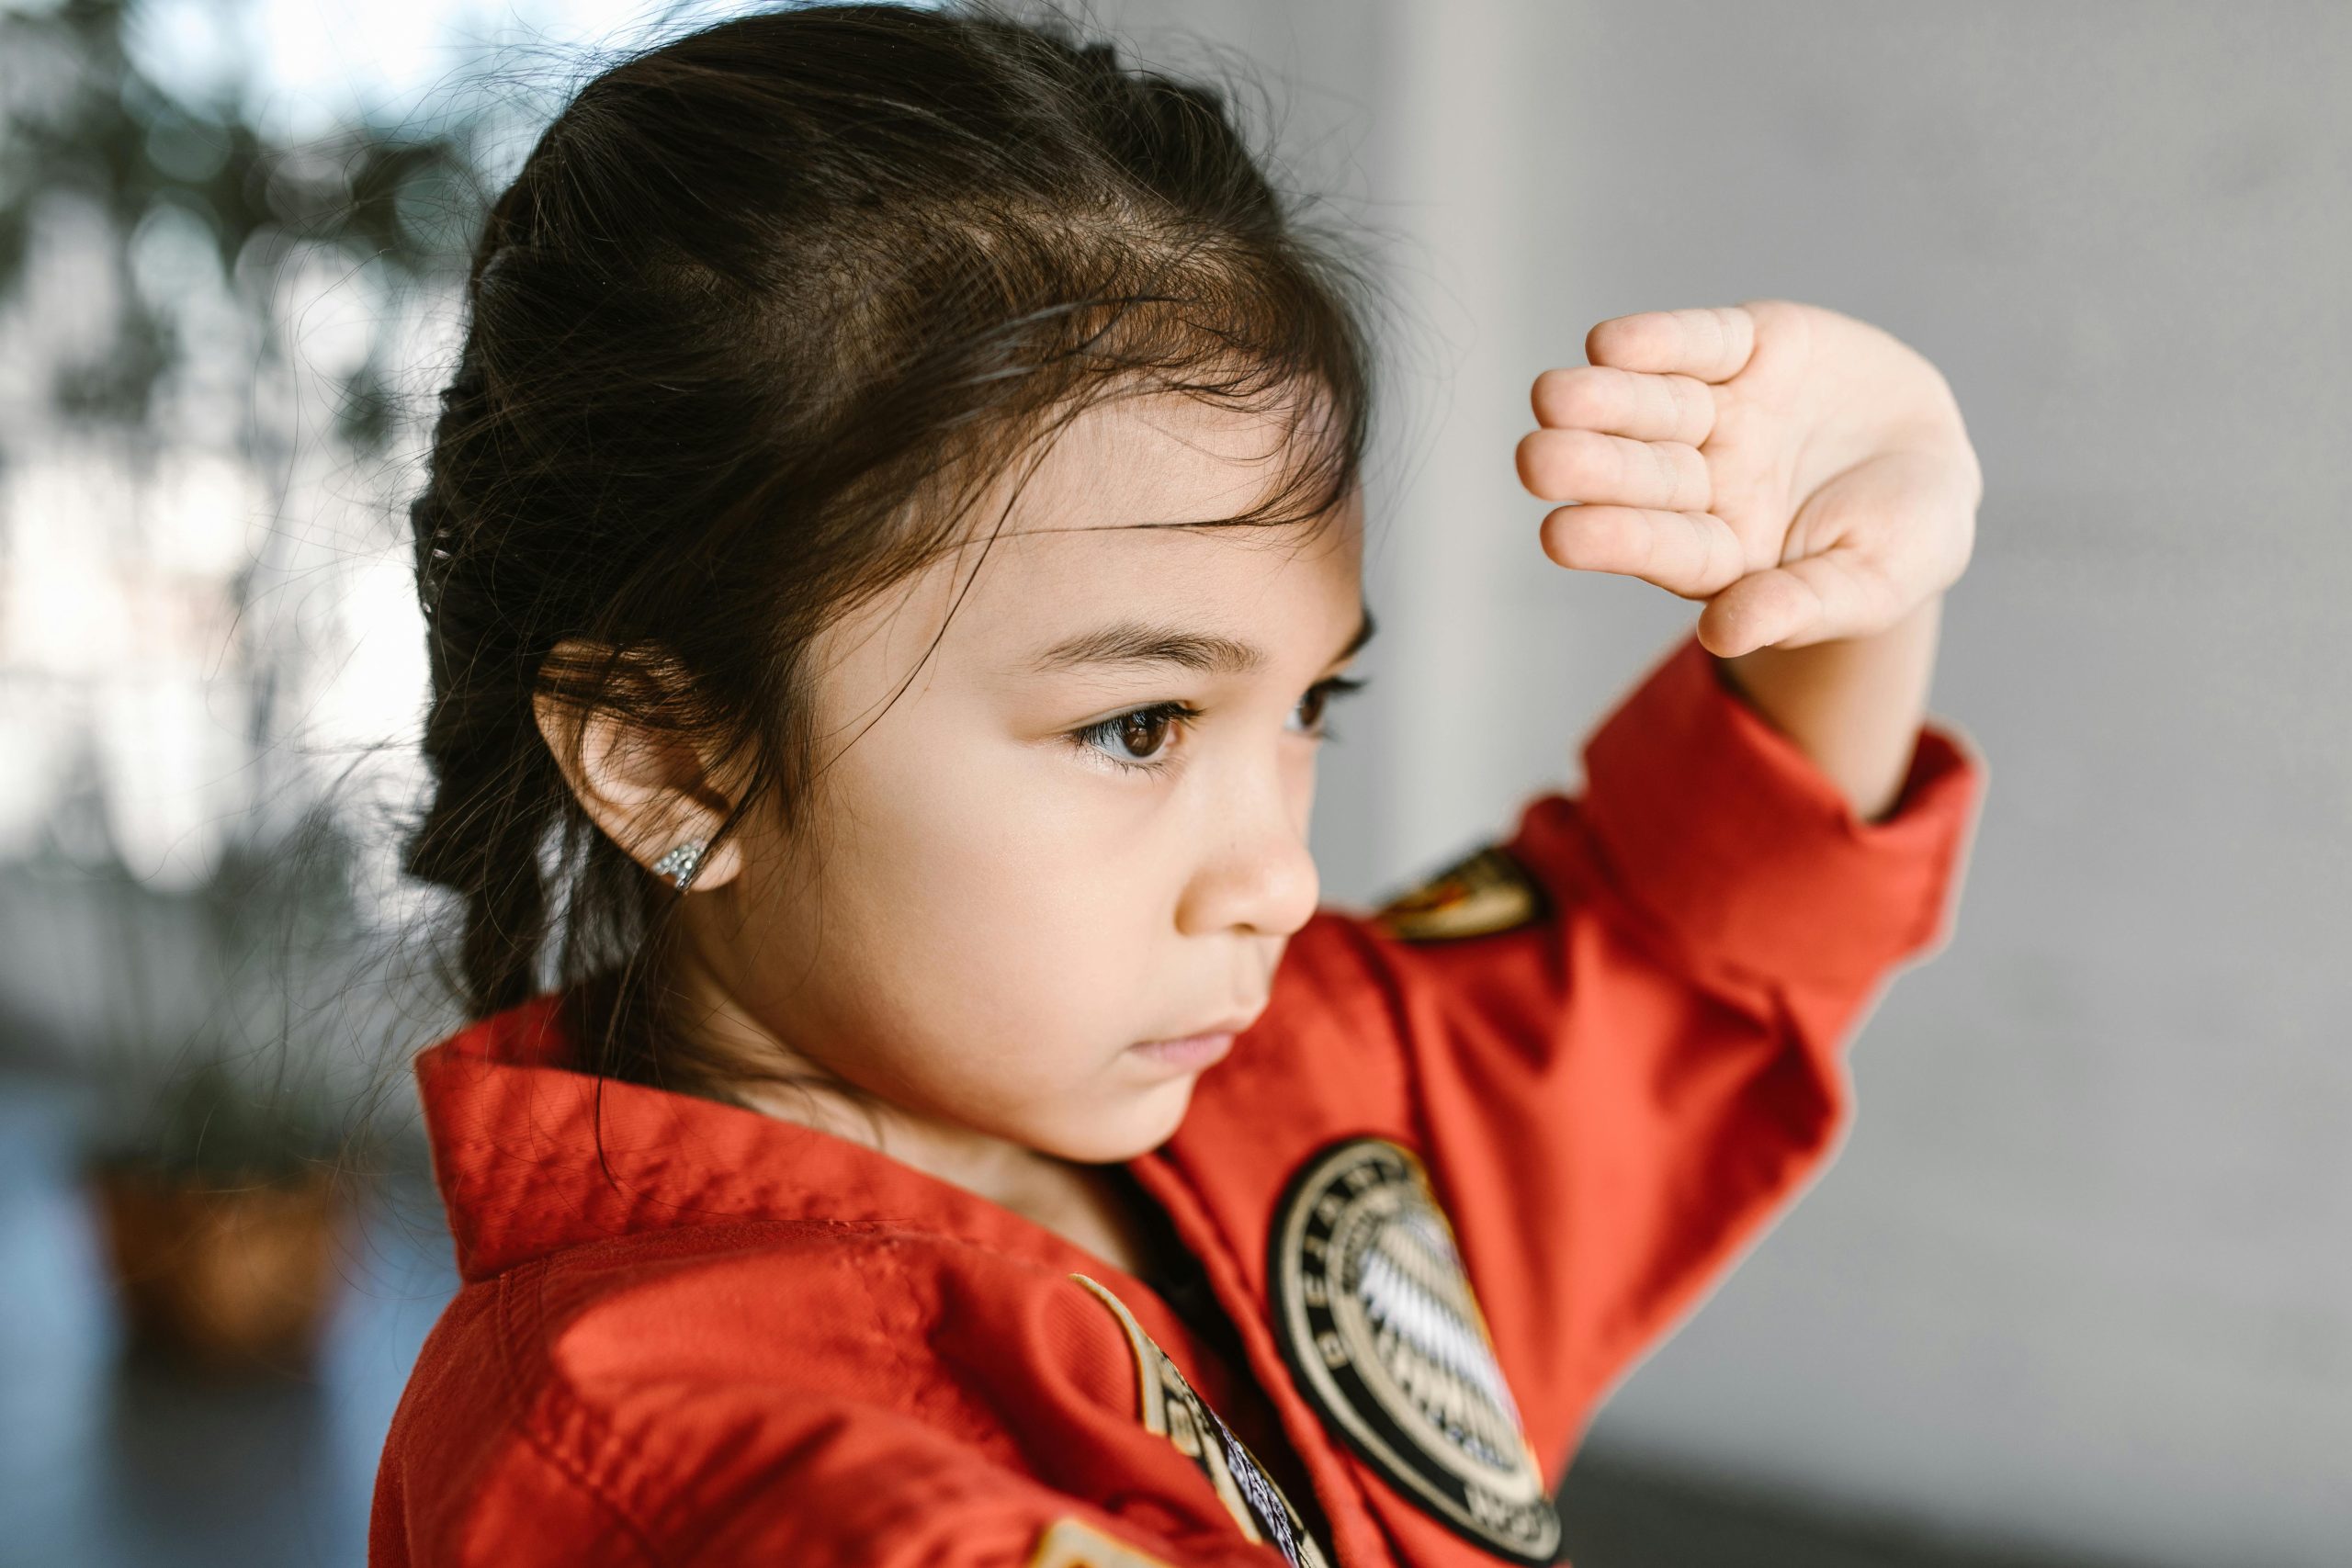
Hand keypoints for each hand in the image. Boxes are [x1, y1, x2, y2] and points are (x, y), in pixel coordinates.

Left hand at [1515, 301, 1978, 657]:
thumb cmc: (1898, 544)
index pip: (1663, 547)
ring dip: (1604, 399)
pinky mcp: (1748, 347)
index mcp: (1723, 553)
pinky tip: (1608, 343)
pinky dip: (1658, 339)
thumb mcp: (1869, 585)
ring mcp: (1723, 412)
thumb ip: (1798, 606)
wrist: (1938, 459)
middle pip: (1643, 474)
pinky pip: (1698, 342)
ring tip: (1554, 397)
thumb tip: (1721, 635)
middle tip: (1536, 461)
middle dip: (1592, 466)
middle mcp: (1706, 481)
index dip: (1615, 538)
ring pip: (1654, 405)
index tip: (1559, 535)